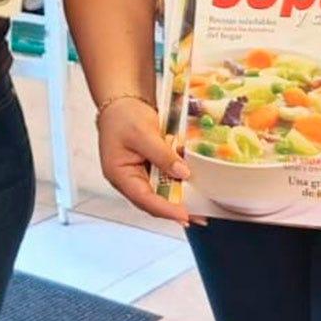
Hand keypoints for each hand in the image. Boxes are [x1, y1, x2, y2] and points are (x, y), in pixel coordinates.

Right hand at [97, 94, 201, 226]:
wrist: (122, 102)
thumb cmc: (124, 116)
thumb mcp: (144, 134)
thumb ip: (162, 155)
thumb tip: (183, 173)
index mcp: (120, 175)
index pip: (144, 198)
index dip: (165, 209)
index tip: (184, 216)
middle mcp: (129, 180)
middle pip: (153, 202)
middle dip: (176, 211)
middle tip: (199, 218)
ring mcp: (140, 175)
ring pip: (161, 194)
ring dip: (179, 200)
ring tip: (200, 211)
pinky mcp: (150, 168)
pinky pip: (166, 181)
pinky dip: (179, 185)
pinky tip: (194, 190)